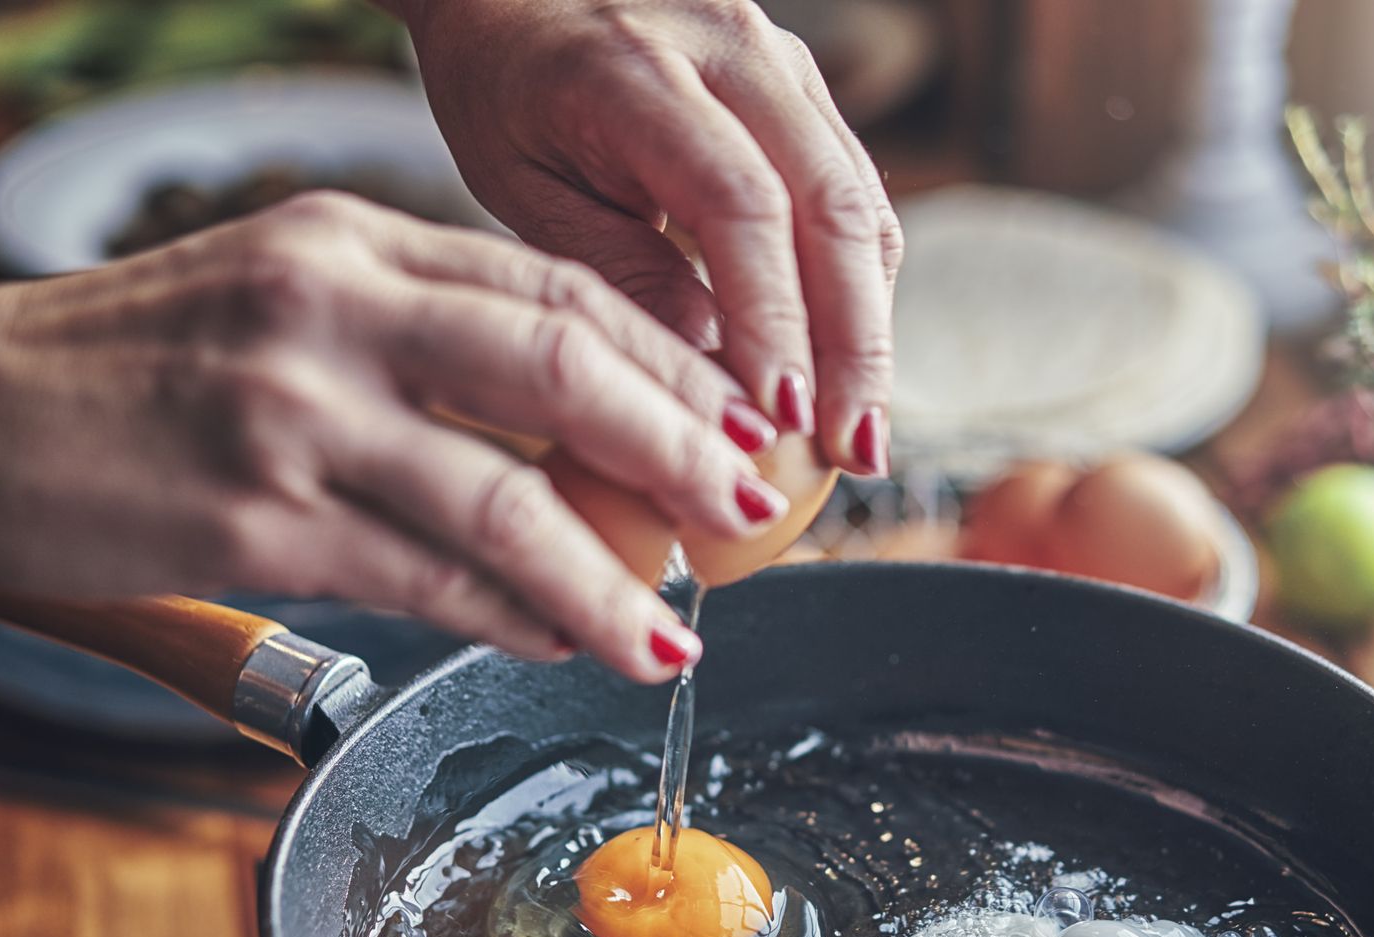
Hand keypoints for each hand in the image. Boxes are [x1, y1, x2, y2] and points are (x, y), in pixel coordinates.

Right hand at [0, 195, 793, 681]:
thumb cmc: (111, 368)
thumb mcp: (268, 300)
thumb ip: (402, 340)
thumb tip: (553, 432)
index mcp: (345, 240)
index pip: (550, 287)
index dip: (665, 362)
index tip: (730, 421)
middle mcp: (329, 306)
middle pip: (561, 364)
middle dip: (681, 446)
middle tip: (748, 510)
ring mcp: (292, 412)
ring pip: (509, 495)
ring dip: (611, 577)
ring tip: (672, 631)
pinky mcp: (255, 520)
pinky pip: (427, 578)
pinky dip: (512, 617)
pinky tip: (561, 641)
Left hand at [401, 0, 902, 475]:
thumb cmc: (502, 87)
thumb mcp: (523, 185)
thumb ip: (615, 270)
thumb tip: (711, 376)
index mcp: (638, 71)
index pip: (741, 204)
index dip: (775, 320)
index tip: (782, 419)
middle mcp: (732, 50)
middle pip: (831, 207)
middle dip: (854, 345)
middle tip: (854, 451)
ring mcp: (781, 61)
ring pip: (860, 205)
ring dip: (870, 328)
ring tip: (861, 430)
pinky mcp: (803, 88)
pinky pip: (853, 196)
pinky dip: (858, 289)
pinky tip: (845, 368)